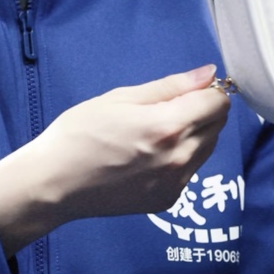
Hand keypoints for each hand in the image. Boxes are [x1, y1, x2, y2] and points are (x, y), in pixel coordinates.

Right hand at [0, 64, 229, 255]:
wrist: (56, 182)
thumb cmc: (81, 132)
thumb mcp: (122, 98)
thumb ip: (170, 86)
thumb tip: (208, 73)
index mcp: (168, 125)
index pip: (217, 103)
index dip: (209, 90)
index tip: (191, 88)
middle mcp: (179, 157)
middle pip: (218, 125)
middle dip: (204, 110)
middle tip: (173, 106)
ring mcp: (175, 183)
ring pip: (208, 148)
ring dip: (196, 133)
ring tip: (160, 129)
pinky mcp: (168, 200)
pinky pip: (191, 171)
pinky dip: (183, 157)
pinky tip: (152, 154)